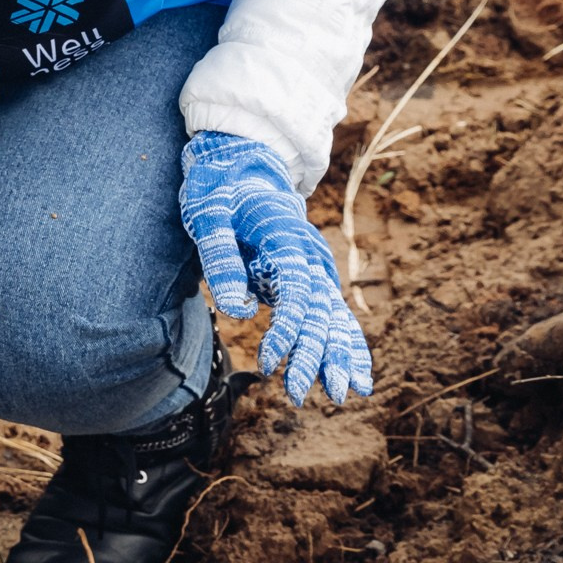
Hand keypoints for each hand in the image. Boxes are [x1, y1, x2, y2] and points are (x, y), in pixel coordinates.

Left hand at [179, 130, 371, 408]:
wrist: (244, 166)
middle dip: (314, 355)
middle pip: (321, 311)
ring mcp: (316, 267)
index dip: (287, 330)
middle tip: (298, 396)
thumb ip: (221, 258)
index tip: (270, 362)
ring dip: (337, 355)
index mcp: (287, 238)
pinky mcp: (311, 278)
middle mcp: (310, 255)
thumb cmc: (221, 188)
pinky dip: (345, 343)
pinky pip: (333, 315)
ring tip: (340, 395)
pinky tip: (355, 377)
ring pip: (334, 316)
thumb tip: (238, 310)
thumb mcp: (208, 214)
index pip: (295, 292)